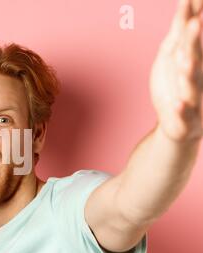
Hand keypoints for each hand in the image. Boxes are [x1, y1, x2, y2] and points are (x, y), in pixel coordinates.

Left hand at [150, 0, 202, 141]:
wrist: (179, 126)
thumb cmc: (175, 88)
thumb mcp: (171, 58)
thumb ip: (177, 35)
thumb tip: (184, 8)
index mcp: (192, 60)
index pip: (189, 38)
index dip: (190, 18)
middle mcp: (196, 76)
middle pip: (195, 57)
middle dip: (194, 41)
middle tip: (194, 22)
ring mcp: (193, 98)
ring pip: (192, 84)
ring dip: (189, 73)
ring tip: (184, 61)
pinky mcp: (186, 118)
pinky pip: (184, 113)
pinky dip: (182, 109)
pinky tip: (178, 103)